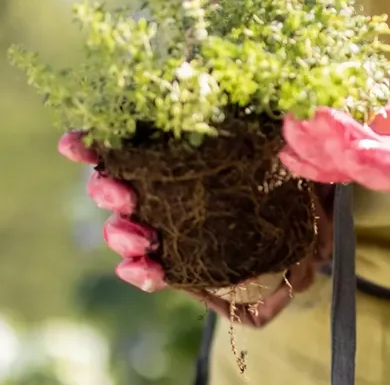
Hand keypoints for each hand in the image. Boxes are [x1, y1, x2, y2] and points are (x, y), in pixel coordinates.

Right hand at [57, 131, 285, 304]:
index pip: (119, 139)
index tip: (73, 145)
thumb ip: (282, 118)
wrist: (316, 224)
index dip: (89, 142)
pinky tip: (150, 270)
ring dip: (122, 234)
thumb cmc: (293, 167)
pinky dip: (141, 273)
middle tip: (125, 194)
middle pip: (109, 185)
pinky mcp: (180, 263)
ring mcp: (167, 224)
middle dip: (106, 190)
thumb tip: (291, 116)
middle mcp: (161, 184)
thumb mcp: (287, 133)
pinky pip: (148, 271)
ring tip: (144, 238)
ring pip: (122, 231)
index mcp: (172, 146)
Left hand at [279, 73, 389, 193]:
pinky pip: (348, 153)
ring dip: (315, 147)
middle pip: (360, 167)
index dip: (360, 152)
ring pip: (348, 162)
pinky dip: (318, 154)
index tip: (333, 129)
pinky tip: (290, 146)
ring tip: (287, 123)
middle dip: (326, 145)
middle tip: (296, 116)